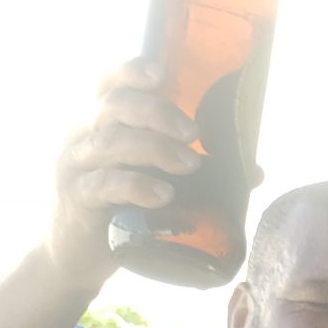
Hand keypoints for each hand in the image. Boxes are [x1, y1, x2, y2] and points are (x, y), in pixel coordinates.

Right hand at [44, 61, 200, 286]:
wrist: (76, 256)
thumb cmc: (120, 207)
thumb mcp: (152, 179)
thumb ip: (193, 169)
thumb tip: (253, 171)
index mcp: (99, 122)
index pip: (109, 84)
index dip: (132, 71)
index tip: (164, 74)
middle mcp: (81, 135)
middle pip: (114, 105)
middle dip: (158, 112)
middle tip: (193, 133)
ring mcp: (74, 166)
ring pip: (111, 142)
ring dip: (155, 149)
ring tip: (190, 165)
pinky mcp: (75, 199)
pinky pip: (103, 185)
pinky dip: (136, 186)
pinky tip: (163, 194)